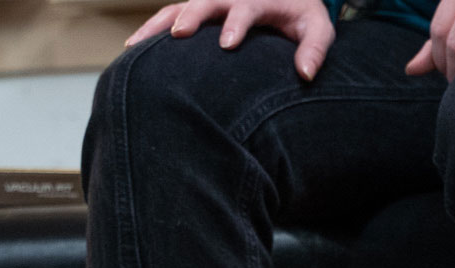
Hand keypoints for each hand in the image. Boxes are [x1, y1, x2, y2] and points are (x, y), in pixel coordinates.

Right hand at [126, 0, 335, 81]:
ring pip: (180, 8)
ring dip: (160, 26)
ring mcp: (212, 4)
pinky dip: (154, 32)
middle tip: (179, 35)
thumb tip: (305, 73)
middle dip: (192, 16)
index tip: (227, 44)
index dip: (236, 24)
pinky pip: (172, 18)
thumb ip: (315, 49)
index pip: (246, 8)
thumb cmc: (304, 18)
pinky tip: (135, 50)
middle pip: (207, 2)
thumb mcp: (318, 30)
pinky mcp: (200, 14)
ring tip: (137, 46)